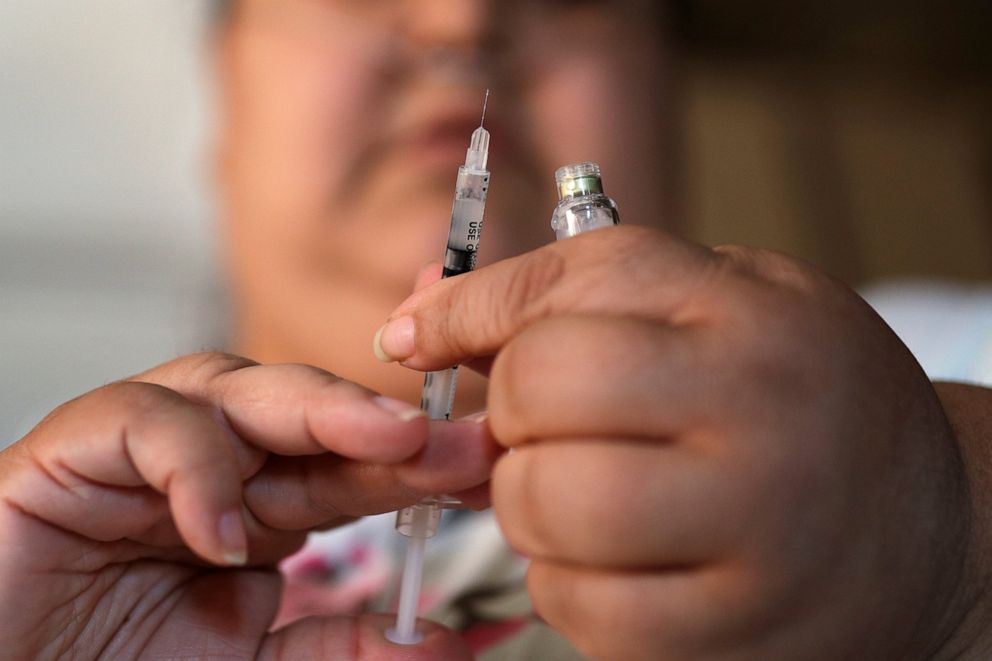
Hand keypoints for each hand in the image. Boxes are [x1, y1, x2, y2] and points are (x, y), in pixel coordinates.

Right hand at [0, 352, 492, 659]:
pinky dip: (191, 468)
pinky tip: (220, 533)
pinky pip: (142, 425)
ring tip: (383, 447)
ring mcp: (144, 449)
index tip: (482, 468)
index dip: (416, 463)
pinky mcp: (72, 450)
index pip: (348, 464)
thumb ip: (337, 646)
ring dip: (316, 412)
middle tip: (452, 441)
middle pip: (306, 412)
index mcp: (258, 504)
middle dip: (383, 424)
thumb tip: (442, 642)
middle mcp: (212, 463)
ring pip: (235, 388)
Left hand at [374, 226, 976, 659]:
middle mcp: (758, 409)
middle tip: (542, 429)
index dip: (469, 311)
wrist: (930, 527)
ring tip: (583, 493)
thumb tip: (412, 326)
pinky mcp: (736, 630)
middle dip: (508, 414)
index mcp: (747, 311)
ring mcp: (755, 528)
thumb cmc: (797, 398)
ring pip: (545, 504)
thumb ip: (574, 300)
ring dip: (528, 503)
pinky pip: (579, 607)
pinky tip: (616, 561)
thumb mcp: (718, 308)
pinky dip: (566, 584)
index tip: (420, 336)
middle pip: (539, 390)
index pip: (567, 285)